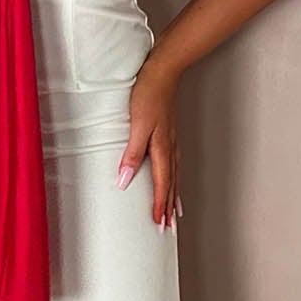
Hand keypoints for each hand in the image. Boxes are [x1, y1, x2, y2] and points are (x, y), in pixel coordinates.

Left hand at [118, 52, 182, 228]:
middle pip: (171, 184)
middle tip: (169, 228)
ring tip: (175, 212)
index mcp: (162, 149)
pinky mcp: (168, 133)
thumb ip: (132, 153)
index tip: (158, 224)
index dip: (159, 205)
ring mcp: (171, 141)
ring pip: (174, 175)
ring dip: (174, 196)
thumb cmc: (148, 94)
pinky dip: (174, 178)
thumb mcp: (137, 125)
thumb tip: (125, 180)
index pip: (161, 184)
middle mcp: (169, 148)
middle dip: (169, 208)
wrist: (163, 71)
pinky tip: (172, 178)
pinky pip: (174, 164)